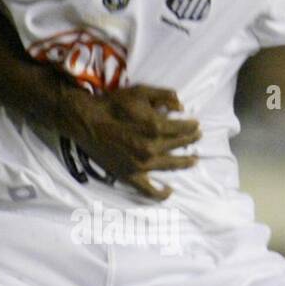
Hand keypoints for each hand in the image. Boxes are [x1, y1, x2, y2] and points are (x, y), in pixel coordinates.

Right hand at [63, 85, 200, 199]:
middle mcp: (152, 148)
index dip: (192, 126)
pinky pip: (148, 190)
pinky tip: (169, 191)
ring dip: (185, 162)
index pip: (183, 128)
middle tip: (197, 138)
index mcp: (156, 128)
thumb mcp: (140, 91)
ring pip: (170, 166)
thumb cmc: (113, 104)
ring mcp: (142, 165)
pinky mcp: (130, 176)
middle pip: (179, 145)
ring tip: (194, 159)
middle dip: (191, 140)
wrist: (87, 122)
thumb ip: (165, 96)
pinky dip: (160, 193)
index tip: (196, 124)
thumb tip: (182, 107)